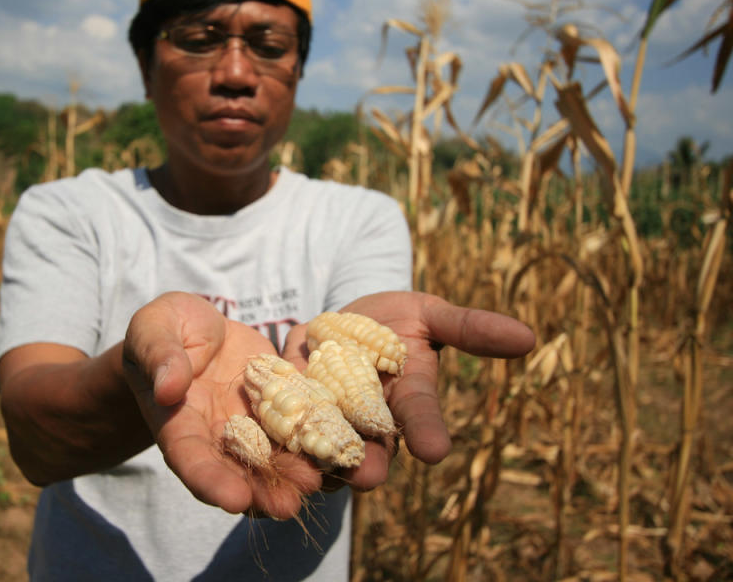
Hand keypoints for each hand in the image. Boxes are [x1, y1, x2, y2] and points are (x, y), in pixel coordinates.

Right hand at [123, 292, 322, 518]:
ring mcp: (249, 424)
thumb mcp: (152, 330)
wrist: (196, 328)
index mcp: (178, 422)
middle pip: (237, 470)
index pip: (190, 459)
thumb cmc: (163, 329)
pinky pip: (297, 422)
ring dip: (292, 472)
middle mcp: (216, 434)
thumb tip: (168, 389)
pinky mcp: (277, 404)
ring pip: (271, 455)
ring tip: (318, 482)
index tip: (234, 500)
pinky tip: (339, 444)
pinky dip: (316, 435)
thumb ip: (159, 357)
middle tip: (287, 506)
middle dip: (261, 490)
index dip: (210, 481)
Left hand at [282, 291, 534, 489]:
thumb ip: (469, 328)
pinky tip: (260, 436)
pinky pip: (276, 425)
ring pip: (320, 448)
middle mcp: (367, 424)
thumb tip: (529, 336)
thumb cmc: (394, 320)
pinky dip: (269, 432)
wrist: (339, 322)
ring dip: (316, 459)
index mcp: (406, 402)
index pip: (421, 420)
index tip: (436, 450)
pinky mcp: (285, 409)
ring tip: (310, 464)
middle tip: (368, 475)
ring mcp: (326, 421)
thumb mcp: (431, 314)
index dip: (428, 433)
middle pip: (369, 450)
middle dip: (369, 464)